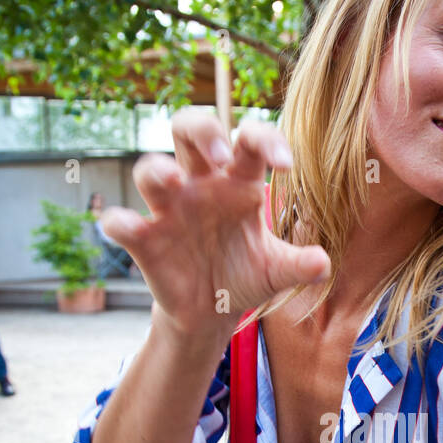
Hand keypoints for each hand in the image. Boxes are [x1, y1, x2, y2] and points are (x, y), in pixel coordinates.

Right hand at [99, 111, 329, 339]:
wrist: (213, 314)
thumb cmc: (246, 276)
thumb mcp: (277, 271)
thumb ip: (299, 264)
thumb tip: (324, 263)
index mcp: (239, 182)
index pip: (249, 142)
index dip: (266, 141)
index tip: (286, 164)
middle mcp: (201, 184)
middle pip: (190, 129)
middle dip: (203, 130)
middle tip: (219, 153)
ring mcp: (170, 209)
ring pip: (150, 167)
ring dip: (158, 169)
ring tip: (173, 180)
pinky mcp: (145, 239)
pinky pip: (121, 221)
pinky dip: (119, 221)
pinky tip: (127, 226)